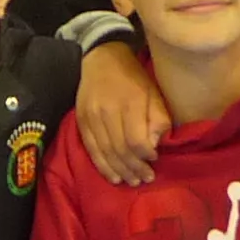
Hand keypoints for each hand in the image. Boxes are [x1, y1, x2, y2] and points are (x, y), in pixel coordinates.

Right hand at [73, 39, 170, 187]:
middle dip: (134, 168)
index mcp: (129, 102)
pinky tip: (113, 176)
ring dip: (120, 171)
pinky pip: (91, 149)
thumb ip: (158, 118)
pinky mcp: (81, 121)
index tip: (155, 158)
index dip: (146, 154)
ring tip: (132, 181)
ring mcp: (91, 117)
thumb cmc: (133, 76)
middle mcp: (107, 111)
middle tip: (146, 178)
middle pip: (120, 149)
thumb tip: (154, 145)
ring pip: (105, 152)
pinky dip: (102, 166)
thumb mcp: (153, 91)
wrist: (100, 58)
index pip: (136, 139)